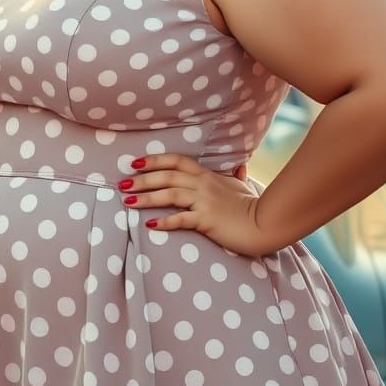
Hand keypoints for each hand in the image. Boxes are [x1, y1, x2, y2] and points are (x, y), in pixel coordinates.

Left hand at [120, 154, 278, 256]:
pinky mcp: (207, 220)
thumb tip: (240, 168)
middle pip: (166, 176)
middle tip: (121, 183)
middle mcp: (202, 185)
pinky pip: (181, 219)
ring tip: (127, 200)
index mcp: (206, 175)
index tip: (135, 163)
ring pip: (169, 195)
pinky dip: (165, 221)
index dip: (154, 160)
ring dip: (146, 197)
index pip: (176, 161)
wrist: (264, 224)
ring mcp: (204, 202)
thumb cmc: (252, 206)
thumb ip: (235, 177)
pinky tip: (149, 224)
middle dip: (142, 179)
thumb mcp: (242, 187)